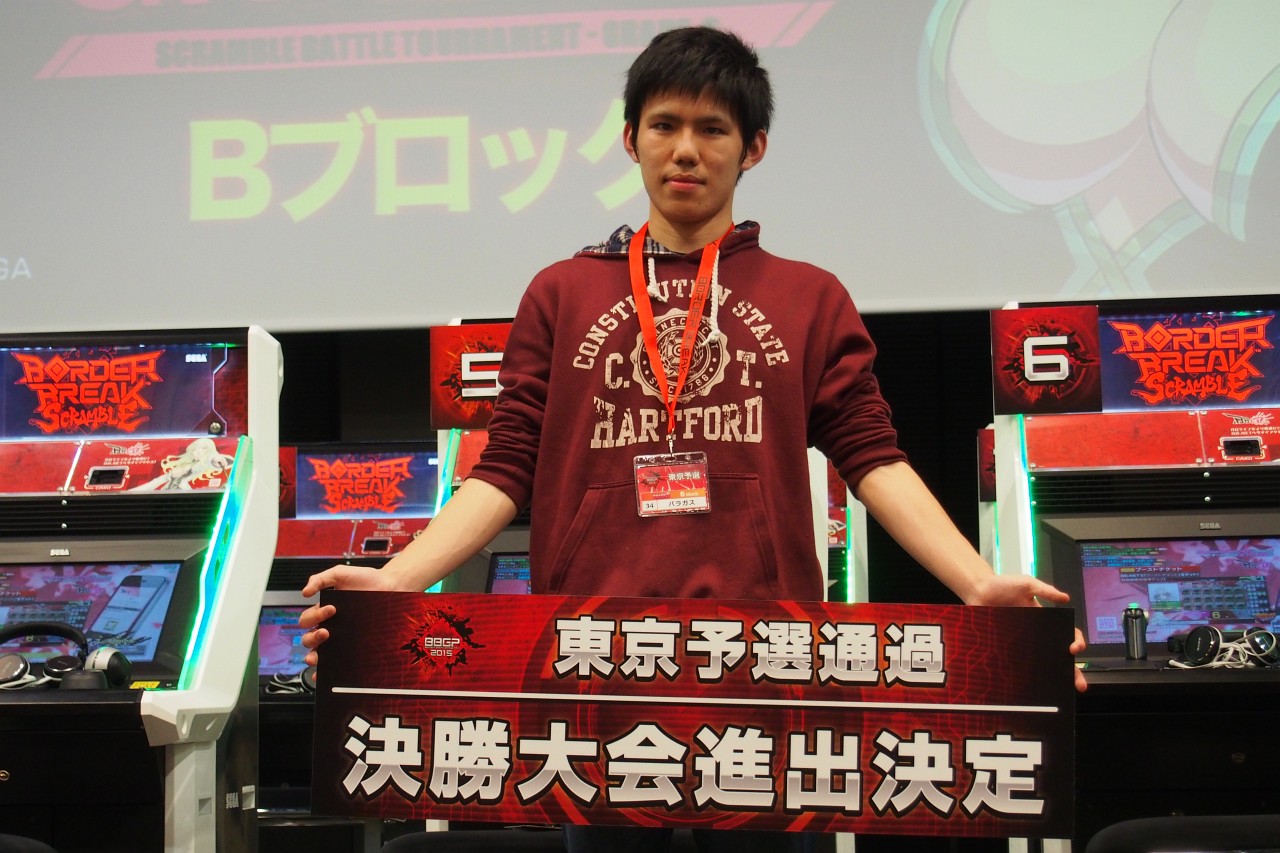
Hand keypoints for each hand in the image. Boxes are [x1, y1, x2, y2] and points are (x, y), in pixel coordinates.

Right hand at [298, 563, 398, 665]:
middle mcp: (330, 627)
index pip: (307, 621)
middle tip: (326, 631)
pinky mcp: (353, 647)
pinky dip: (324, 671)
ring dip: (313, 656)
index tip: (331, 609)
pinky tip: (322, 674)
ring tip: (319, 655)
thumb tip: (304, 592)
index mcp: (324, 612)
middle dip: (312, 638)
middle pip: (308, 639)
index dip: (314, 617)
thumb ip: (321, 578)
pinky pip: (336, 663)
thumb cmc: (366, 580)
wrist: (390, 587)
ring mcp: (341, 639)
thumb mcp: (341, 574)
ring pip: (318, 654)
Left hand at [968, 574, 1088, 692]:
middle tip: (1079, 685)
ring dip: (1052, 677)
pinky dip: (1025, 675)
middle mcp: (1036, 635)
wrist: (977, 590)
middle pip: (1058, 655)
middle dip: (1072, 671)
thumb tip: (1066, 598)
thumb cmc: (1003, 585)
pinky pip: (1017, 663)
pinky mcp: (1006, 648)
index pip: (1067, 634)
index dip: (1075, 643)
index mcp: (1045, 620)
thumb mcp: (1027, 584)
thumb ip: (1045, 590)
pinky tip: (1030, 686)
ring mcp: (1021, 643)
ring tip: (1059, 690)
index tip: (1074, 649)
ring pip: (1040, 663)